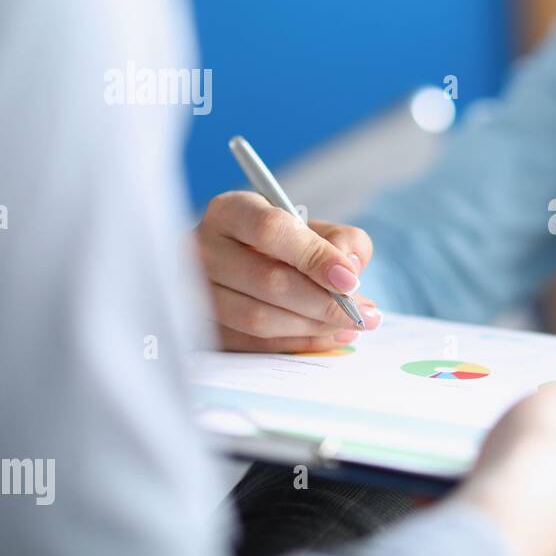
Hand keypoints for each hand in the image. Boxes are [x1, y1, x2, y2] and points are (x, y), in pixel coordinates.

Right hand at [195, 191, 383, 351]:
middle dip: (323, 302)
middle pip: (267, 280)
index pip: (270, 230)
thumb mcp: (316, 228)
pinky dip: (295, 345)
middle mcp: (202, 248)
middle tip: (362, 314)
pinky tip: (327, 338)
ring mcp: (194, 291)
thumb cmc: (286, 244)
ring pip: (258, 318)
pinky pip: (251, 344)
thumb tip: (350, 268)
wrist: (246, 264)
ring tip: (350, 327)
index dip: (315, 257)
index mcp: (231, 211)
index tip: (351, 280)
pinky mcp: (201, 326)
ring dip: (312, 327)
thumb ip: (342, 239)